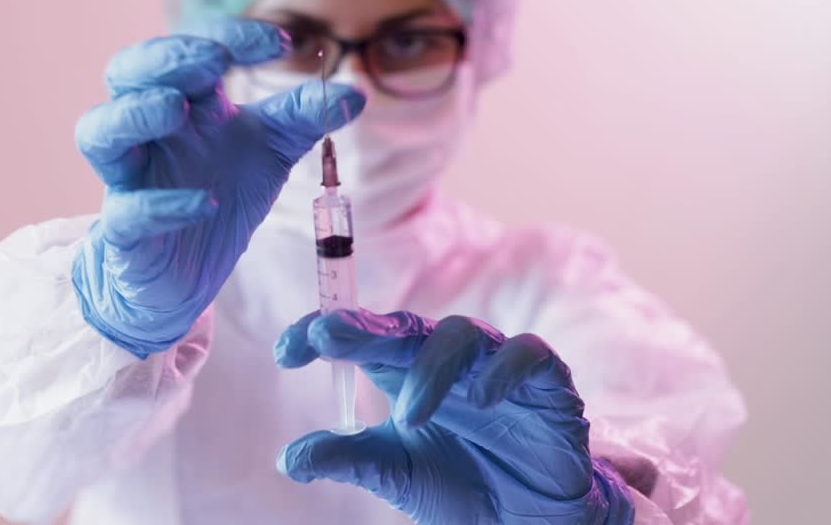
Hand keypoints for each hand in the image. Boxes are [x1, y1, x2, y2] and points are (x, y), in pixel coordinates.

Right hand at [72, 19, 364, 357]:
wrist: (184, 274)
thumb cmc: (217, 192)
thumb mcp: (269, 151)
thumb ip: (303, 118)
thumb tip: (357, 92)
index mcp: (185, 101)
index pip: (194, 49)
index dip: (232, 38)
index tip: (285, 42)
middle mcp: (148, 130)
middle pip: (126, 71)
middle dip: (165, 57)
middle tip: (212, 57)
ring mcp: (129, 178)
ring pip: (98, 131)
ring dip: (135, 113)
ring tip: (178, 110)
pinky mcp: (124, 232)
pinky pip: (127, 211)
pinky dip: (163, 204)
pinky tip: (208, 202)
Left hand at [274, 309, 634, 523]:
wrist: (532, 519)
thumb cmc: (459, 485)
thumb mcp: (395, 474)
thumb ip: (348, 459)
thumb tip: (289, 459)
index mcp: (404, 371)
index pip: (360, 333)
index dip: (322, 332)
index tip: (285, 351)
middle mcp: (446, 359)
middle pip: (403, 325)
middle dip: (364, 327)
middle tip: (325, 335)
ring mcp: (495, 364)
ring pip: (461, 334)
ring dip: (429, 368)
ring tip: (406, 414)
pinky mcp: (546, 382)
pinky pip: (528, 354)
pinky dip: (503, 370)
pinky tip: (481, 398)